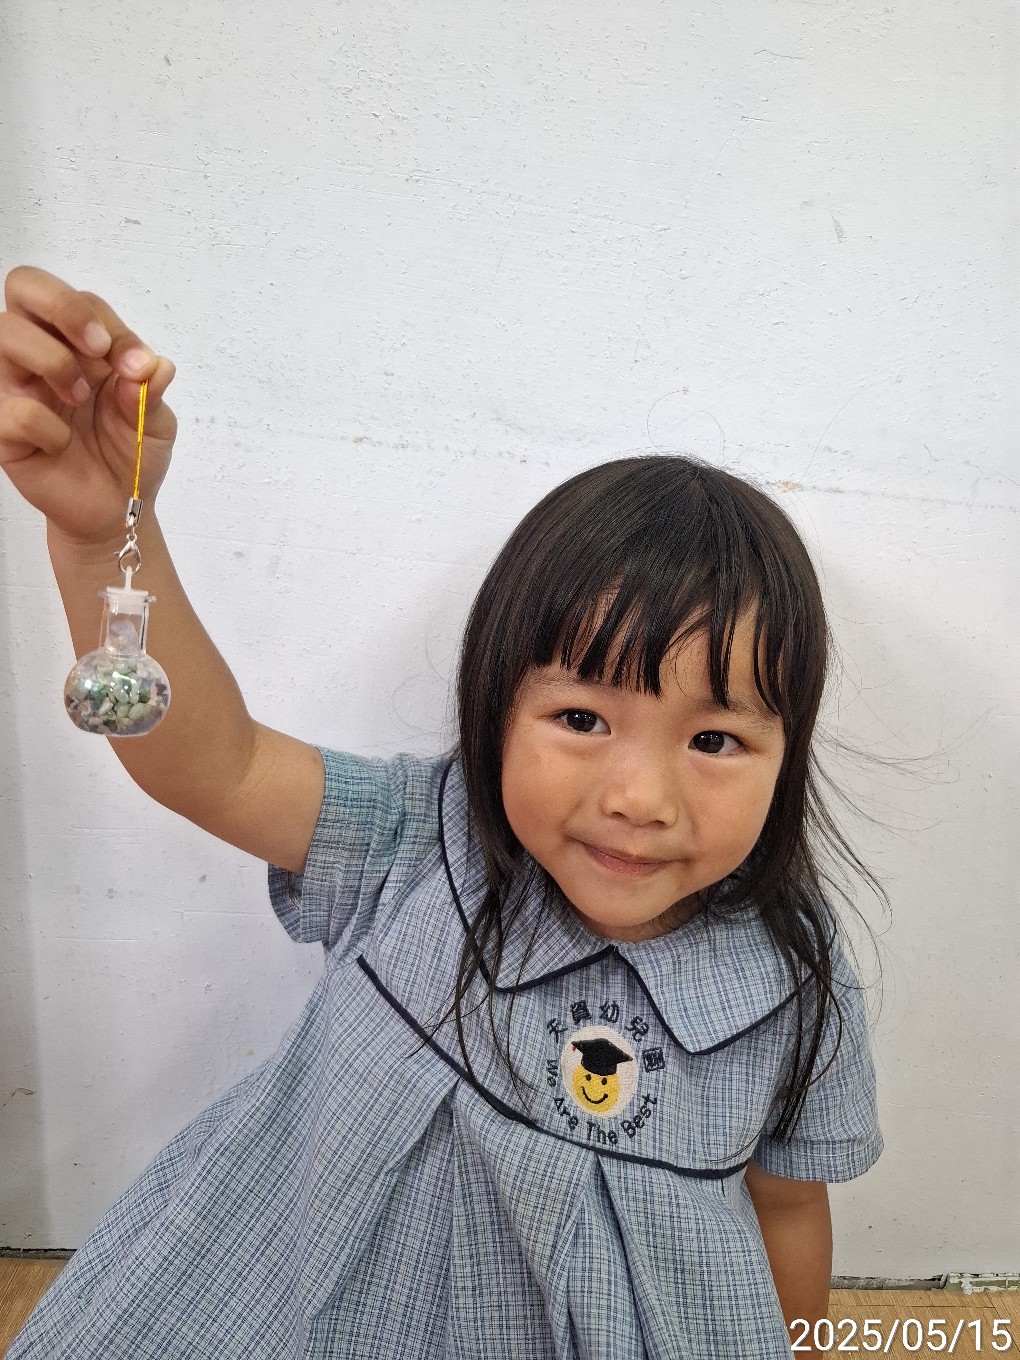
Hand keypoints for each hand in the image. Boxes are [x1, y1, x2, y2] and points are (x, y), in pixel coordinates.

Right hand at [0, 265, 176, 546]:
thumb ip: (152, 388)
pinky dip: (46, 426)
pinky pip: (12, 410)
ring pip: (3, 334)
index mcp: (76, 342)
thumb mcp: (156, 418)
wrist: (118, 506)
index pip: (77, 299)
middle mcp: (39, 354)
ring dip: (53, 360)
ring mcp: (15, 387)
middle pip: (23, 285)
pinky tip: (62, 444)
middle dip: (63, 307)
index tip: (135, 364)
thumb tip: (151, 364)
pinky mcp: (4, 429)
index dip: (106, 322)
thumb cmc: (131, 452)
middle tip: (98, 351)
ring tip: (79, 398)